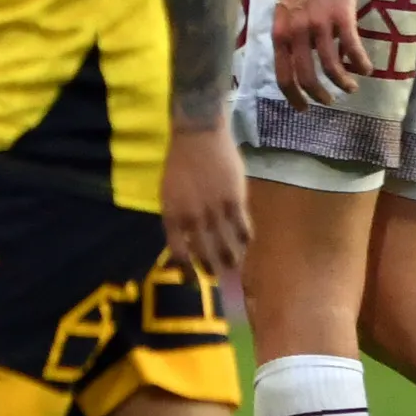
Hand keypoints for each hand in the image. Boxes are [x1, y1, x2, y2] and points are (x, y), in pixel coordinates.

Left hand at [160, 124, 251, 272]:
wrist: (198, 136)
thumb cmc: (180, 163)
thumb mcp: (168, 193)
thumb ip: (176, 217)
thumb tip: (184, 241)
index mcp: (173, 216)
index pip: (179, 253)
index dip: (187, 270)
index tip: (193, 279)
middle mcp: (193, 219)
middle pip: (205, 255)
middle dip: (212, 270)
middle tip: (217, 278)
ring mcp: (215, 211)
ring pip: (227, 247)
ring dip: (232, 261)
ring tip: (235, 267)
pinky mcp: (235, 201)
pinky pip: (243, 229)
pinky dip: (245, 240)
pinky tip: (246, 242)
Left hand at [272, 0, 365, 104]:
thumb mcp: (288, 11)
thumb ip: (294, 37)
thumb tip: (310, 62)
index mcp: (280, 32)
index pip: (283, 75)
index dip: (294, 96)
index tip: (303, 109)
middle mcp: (297, 32)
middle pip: (307, 77)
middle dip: (319, 96)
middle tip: (329, 102)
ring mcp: (319, 25)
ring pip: (331, 68)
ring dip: (343, 84)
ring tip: (350, 88)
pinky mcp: (341, 17)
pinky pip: (352, 50)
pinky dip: (360, 65)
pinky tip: (366, 70)